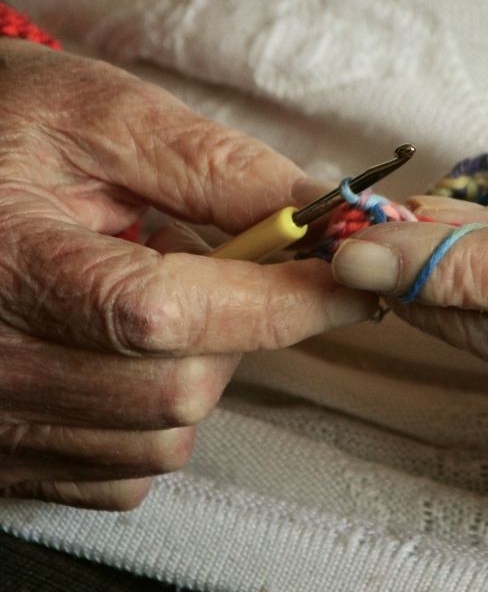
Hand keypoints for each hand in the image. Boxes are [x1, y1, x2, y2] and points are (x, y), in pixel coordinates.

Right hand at [0, 38, 374, 508]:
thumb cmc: (8, 129)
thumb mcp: (103, 118)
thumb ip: (216, 168)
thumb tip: (319, 216)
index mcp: (5, 263)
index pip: (166, 313)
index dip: (277, 301)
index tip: (349, 281)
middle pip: (176, 390)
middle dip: (237, 328)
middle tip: (214, 265)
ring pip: (160, 438)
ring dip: (198, 368)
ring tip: (155, 297)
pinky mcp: (4, 456)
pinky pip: (124, 473)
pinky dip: (155, 417)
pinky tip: (125, 352)